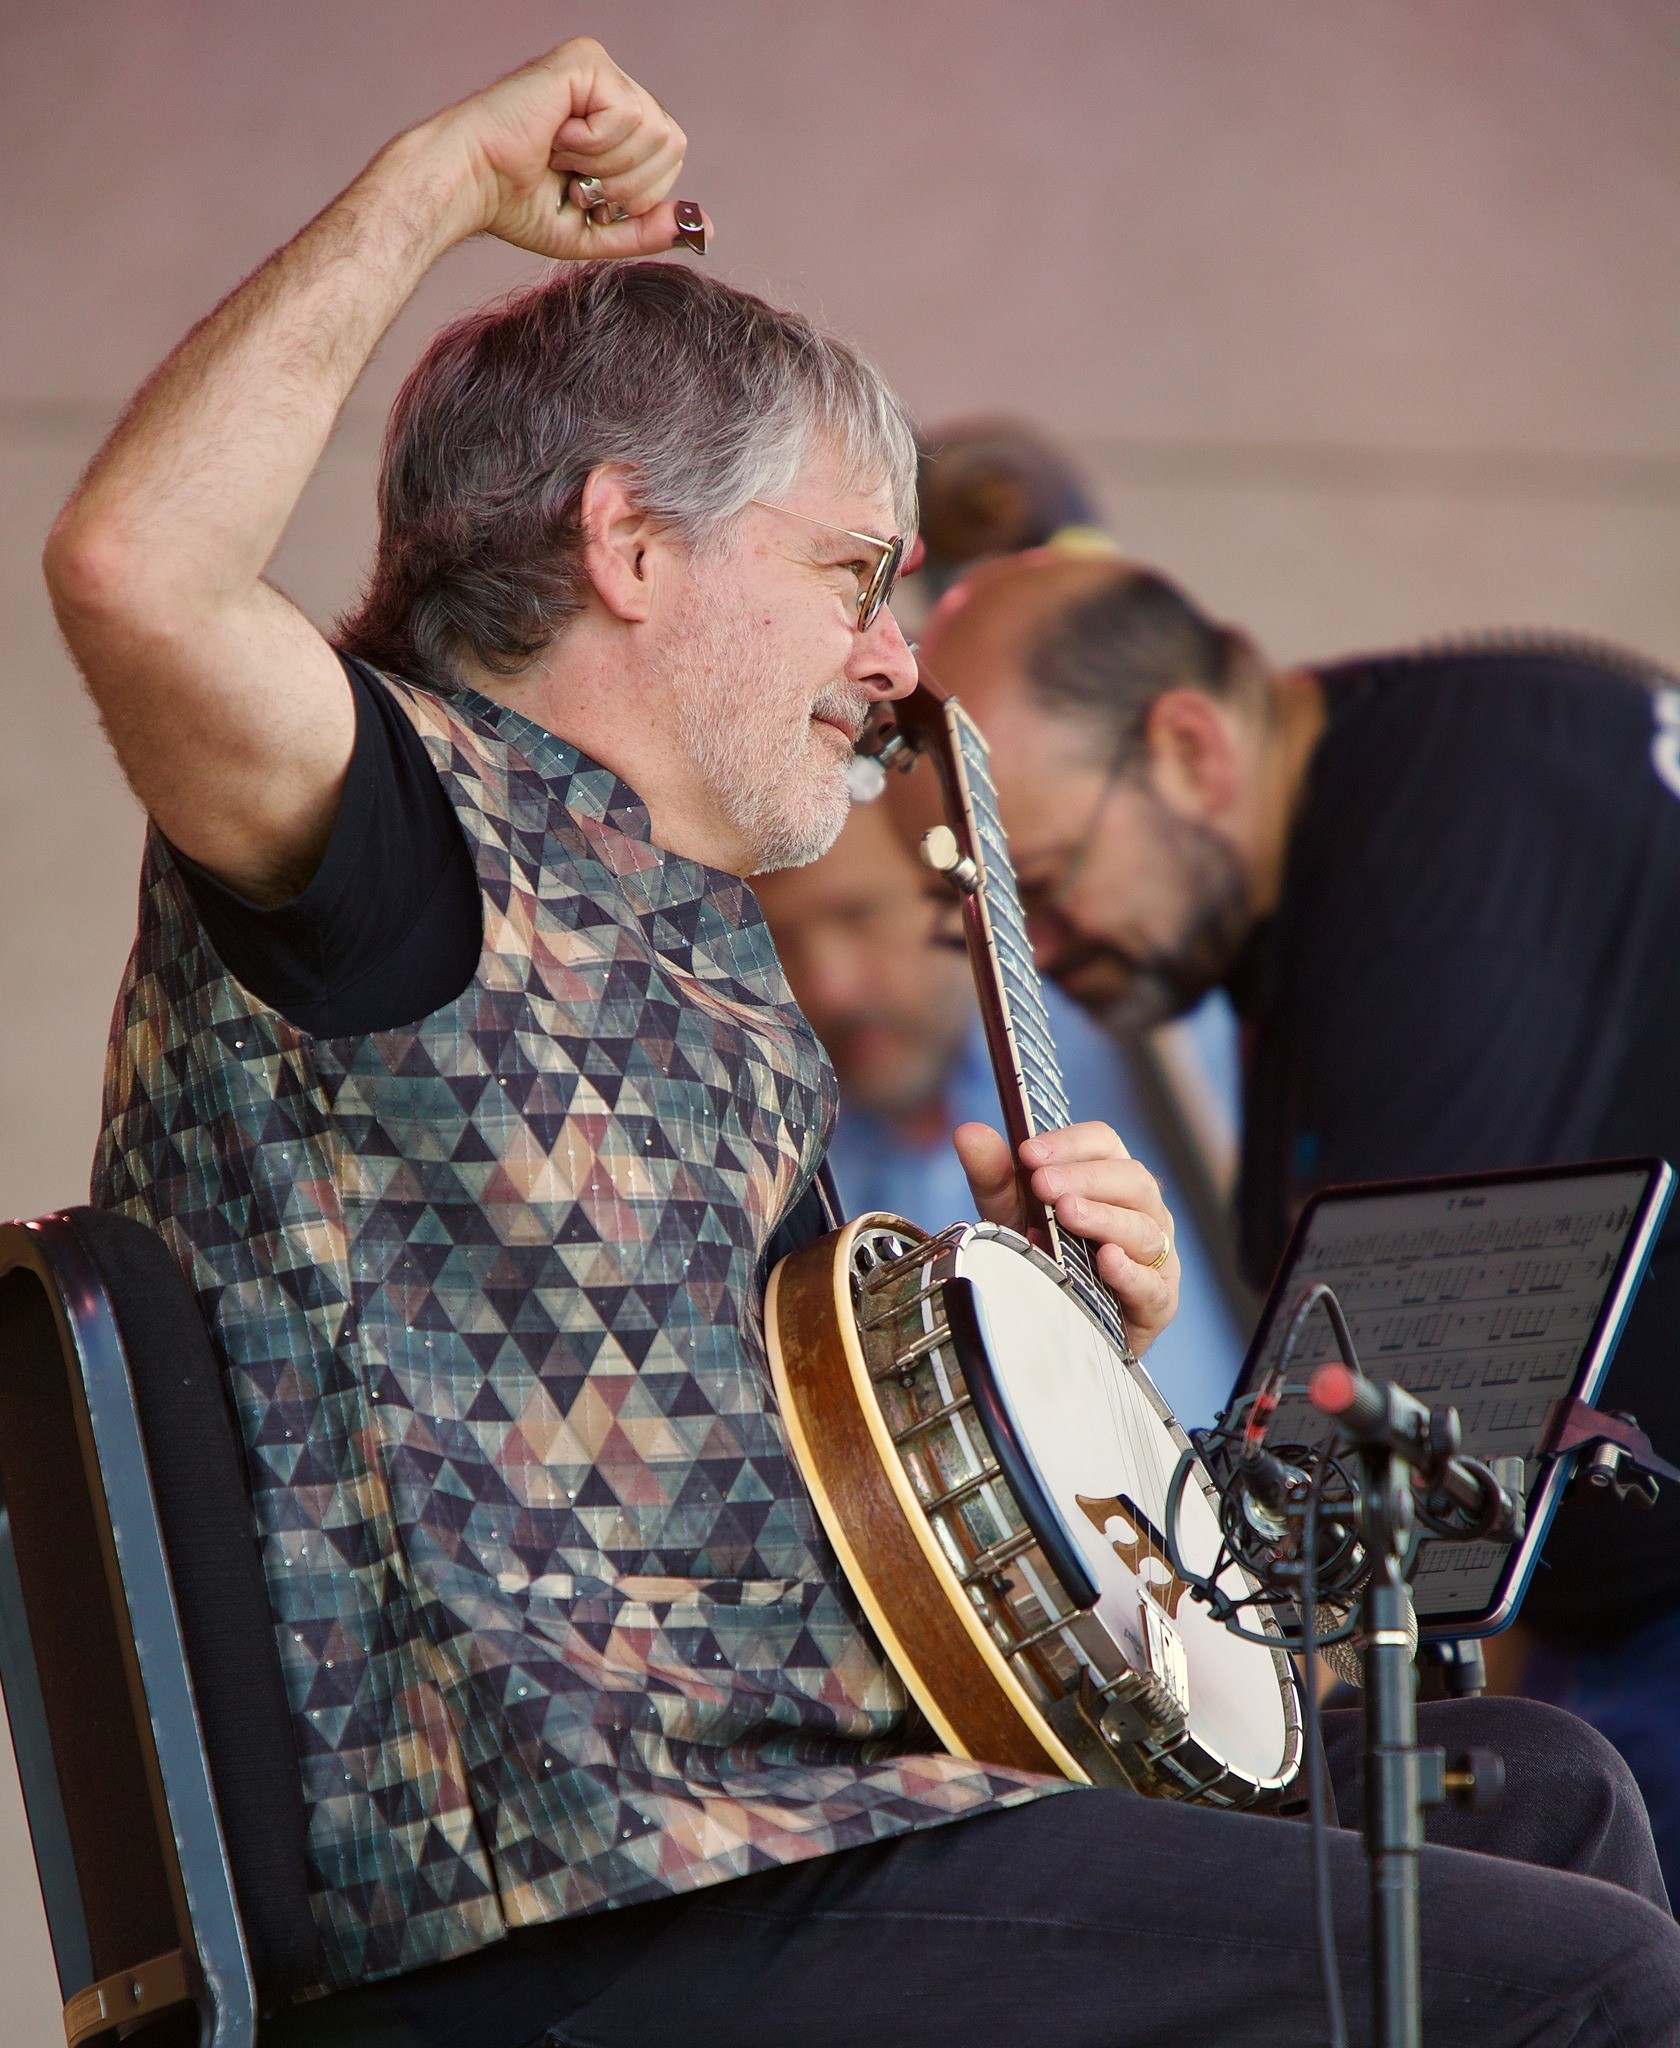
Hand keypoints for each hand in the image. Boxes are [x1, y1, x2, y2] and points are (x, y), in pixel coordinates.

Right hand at [428, 37, 705, 261]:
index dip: (637, 194)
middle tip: (574, 178)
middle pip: (673, 144)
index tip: (585, 194)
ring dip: (605, 165)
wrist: (470, 184)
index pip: (672, 159)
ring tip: (561, 155)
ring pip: (655, 131)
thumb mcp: (597, 231)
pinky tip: (555, 135)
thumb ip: (649, 229)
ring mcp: (601, 70)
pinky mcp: (586, 60)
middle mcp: (614, 88)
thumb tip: (706, 225)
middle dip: (626, 183)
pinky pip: (629, 115)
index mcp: (618, 122)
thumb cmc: (517, 204)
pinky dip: (593, 144)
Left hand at [953, 1121, 1179, 1353]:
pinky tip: (1107, 1261)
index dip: (1070, 1143)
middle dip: (1085, 1178)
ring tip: (1067, 1214)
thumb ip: (994, 1176)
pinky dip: (1130, 1272)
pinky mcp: (1157, 1301)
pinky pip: (1152, 1284)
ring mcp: (1155, 1255)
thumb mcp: (1011, 1214)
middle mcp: (1141, 1209)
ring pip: (1143, 1228)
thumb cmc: (1043, 1256)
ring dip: (1104, 1217)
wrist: (1059, 1324)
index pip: (1103, 1143)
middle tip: (1042, 1184)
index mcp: (1110, 1177)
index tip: (1029, 1152)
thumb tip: (968, 1133)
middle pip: (1131, 1179)